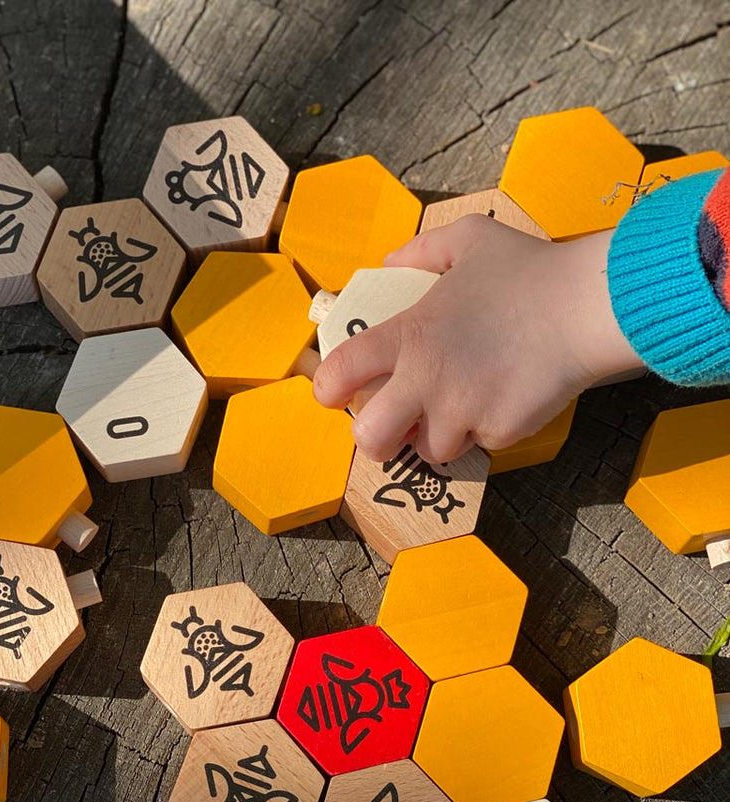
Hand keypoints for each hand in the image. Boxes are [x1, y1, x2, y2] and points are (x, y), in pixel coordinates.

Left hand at [312, 215, 643, 462]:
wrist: (586, 305)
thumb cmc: (528, 270)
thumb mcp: (469, 239)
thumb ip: (421, 251)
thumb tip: (391, 263)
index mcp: (409, 336)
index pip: (341, 372)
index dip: (328, 389)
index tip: (332, 394)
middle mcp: (426, 381)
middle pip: (370, 439)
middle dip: (373, 441)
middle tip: (390, 429)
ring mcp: (462, 412)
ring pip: (429, 450)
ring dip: (439, 435)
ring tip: (462, 406)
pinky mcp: (498, 432)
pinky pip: (480, 444)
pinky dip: (488, 430)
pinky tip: (506, 397)